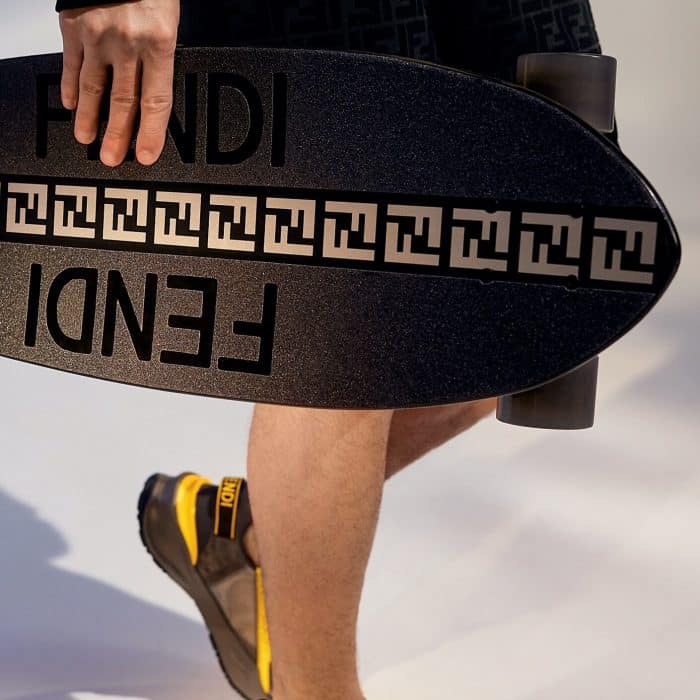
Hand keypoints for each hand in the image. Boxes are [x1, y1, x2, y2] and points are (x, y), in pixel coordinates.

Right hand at [59, 0, 179, 166]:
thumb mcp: (169, 18)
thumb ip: (162, 53)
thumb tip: (155, 91)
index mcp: (160, 41)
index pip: (156, 101)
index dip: (150, 133)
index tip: (145, 155)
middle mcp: (128, 42)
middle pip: (123, 102)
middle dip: (118, 135)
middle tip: (112, 158)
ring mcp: (97, 34)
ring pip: (93, 87)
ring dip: (89, 117)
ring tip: (87, 139)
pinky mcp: (73, 23)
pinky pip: (71, 62)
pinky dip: (70, 86)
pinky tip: (70, 104)